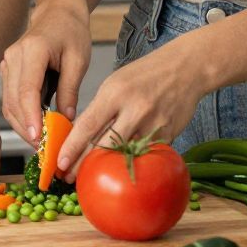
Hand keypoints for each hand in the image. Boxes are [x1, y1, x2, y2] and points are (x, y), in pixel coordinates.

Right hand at [0, 5, 90, 144]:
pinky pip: (12, 100)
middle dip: (28, 128)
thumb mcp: (79, 60)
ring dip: (24, 126)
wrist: (58, 13)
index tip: (39, 138)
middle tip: (46, 149)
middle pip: (14, 102)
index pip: (27, 90)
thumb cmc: (71, 32)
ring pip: (9, 104)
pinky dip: (23, 116)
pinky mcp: (8, 72)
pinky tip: (37, 128)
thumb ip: (70, 89)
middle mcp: (13, 57)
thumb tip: (67, 120)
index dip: (31, 117)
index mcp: (32, 50)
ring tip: (43, 143)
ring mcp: (7, 64)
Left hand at [56, 44, 199, 177]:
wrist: (187, 68)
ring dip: (106, 168)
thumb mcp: (115, 83)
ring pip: (124, 155)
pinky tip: (120, 169)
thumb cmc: (146, 74)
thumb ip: (99, 109)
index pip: (88, 125)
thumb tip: (79, 136)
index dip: (72, 147)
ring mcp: (153, 124)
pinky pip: (144, 155)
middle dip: (83, 165)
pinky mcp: (168, 135)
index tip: (60, 163)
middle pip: (104, 146)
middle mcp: (134, 110)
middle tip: (68, 177)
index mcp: (115, 93)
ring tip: (91, 176)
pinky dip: (131, 161)